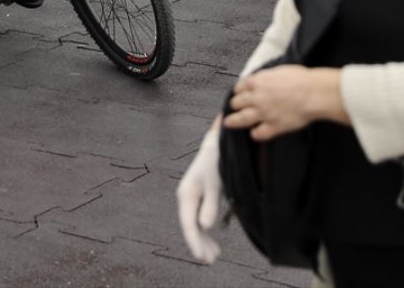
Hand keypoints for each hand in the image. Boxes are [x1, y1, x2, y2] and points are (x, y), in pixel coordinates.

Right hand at [176, 126, 222, 262]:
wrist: (217, 144)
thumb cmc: (216, 162)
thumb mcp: (215, 183)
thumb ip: (210, 204)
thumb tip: (204, 226)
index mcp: (186, 194)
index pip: (188, 224)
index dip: (194, 242)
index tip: (201, 257)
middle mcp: (186, 197)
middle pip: (190, 226)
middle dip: (199, 244)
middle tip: (211, 260)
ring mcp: (192, 196)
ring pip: (195, 222)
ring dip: (203, 238)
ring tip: (215, 254)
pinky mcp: (199, 195)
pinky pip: (199, 217)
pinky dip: (205, 229)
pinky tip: (211, 237)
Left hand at [222, 65, 345, 141]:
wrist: (314, 93)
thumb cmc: (301, 78)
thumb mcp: (279, 70)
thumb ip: (267, 76)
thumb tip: (264, 78)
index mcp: (258, 82)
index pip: (239, 87)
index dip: (238, 91)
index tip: (238, 93)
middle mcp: (257, 98)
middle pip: (237, 103)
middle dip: (235, 105)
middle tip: (234, 107)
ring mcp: (264, 113)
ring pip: (241, 119)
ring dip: (233, 121)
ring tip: (227, 123)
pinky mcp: (274, 126)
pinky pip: (259, 133)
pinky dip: (256, 134)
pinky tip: (255, 134)